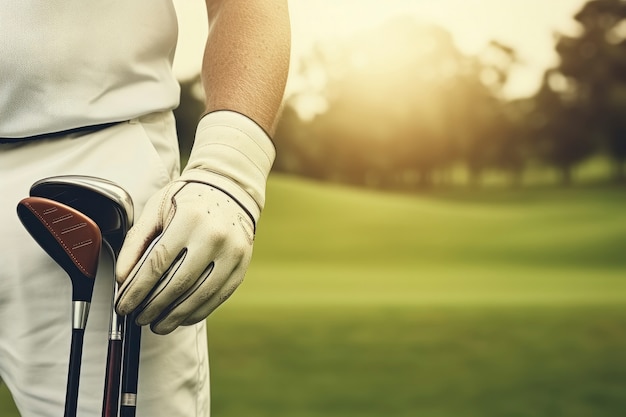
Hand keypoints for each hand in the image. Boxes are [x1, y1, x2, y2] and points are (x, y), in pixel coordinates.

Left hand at [115, 111, 274, 334]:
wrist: (230, 190)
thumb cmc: (188, 199)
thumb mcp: (157, 210)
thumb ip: (136, 242)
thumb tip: (123, 278)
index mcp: (190, 219)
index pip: (157, 264)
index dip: (137, 290)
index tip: (123, 305)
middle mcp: (215, 236)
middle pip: (178, 284)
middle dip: (153, 307)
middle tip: (138, 318)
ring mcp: (233, 252)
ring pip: (199, 296)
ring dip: (175, 316)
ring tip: (158, 325)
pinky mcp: (242, 265)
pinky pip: (218, 297)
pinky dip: (197, 312)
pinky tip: (181, 317)